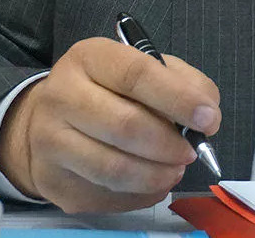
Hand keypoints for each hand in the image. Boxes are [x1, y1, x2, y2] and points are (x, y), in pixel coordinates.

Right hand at [0, 37, 220, 212]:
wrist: (46, 119)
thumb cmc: (107, 89)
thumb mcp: (144, 67)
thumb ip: (183, 82)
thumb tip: (208, 117)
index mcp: (89, 57)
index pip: (137, 76)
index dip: (178, 99)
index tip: (209, 120)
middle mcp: (60, 95)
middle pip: (125, 126)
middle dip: (169, 144)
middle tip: (192, 152)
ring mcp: (49, 141)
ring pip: (114, 169)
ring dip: (157, 175)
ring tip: (175, 170)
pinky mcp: (52, 181)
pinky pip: (105, 196)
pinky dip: (139, 194)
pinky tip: (150, 182)